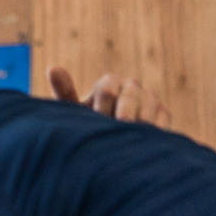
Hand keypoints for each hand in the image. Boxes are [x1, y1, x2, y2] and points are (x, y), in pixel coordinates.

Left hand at [48, 66, 171, 128]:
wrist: (108, 148)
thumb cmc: (87, 129)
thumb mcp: (74, 115)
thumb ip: (65, 93)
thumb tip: (52, 68)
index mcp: (108, 84)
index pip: (109, 85)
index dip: (105, 100)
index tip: (100, 115)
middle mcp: (130, 88)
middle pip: (133, 90)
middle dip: (127, 108)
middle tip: (122, 124)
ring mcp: (148, 100)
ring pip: (151, 100)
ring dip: (144, 116)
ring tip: (135, 133)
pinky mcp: (162, 114)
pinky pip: (164, 115)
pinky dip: (158, 125)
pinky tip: (149, 139)